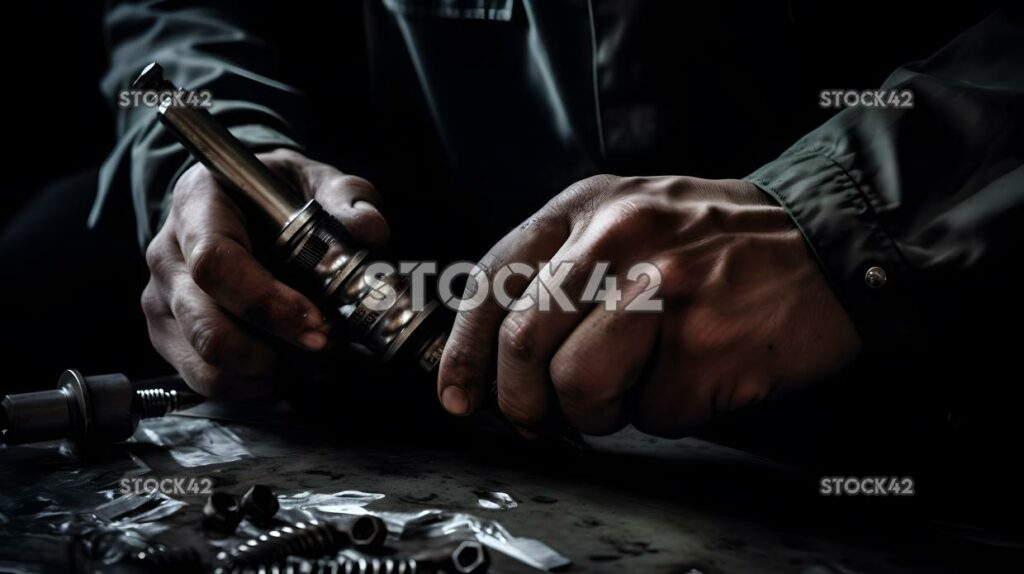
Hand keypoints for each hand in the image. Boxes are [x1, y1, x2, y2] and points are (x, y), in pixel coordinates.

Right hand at [142, 148, 388, 398]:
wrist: (240, 204)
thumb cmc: (274, 192)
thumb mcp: (314, 179)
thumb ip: (346, 197)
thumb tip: (368, 230)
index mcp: (197, 205)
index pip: (215, 263)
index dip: (267, 303)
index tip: (317, 321)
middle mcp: (169, 254)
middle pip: (208, 326)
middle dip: (276, 352)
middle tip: (327, 347)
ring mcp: (163, 300)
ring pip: (207, 363)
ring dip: (271, 374)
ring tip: (316, 360)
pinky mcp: (169, 336)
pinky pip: (206, 380)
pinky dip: (256, 386)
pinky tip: (292, 367)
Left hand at [437, 175, 860, 436]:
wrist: (829, 242)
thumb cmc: (721, 242)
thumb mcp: (633, 217)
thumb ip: (565, 268)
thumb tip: (501, 355)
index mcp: (590, 207)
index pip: (494, 281)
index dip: (465, 351)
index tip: (459, 396)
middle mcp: (619, 241)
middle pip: (524, 344)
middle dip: (523, 401)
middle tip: (542, 418)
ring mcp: (664, 292)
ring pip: (578, 388)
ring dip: (597, 412)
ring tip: (636, 387)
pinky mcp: (706, 348)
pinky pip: (651, 415)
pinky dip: (664, 412)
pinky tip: (696, 376)